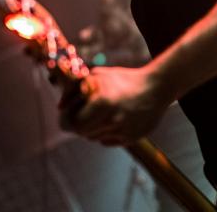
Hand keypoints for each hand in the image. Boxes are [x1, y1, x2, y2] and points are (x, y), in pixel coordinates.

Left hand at [59, 65, 173, 145]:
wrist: (156, 87)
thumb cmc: (123, 79)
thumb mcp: (98, 75)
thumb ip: (75, 88)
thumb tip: (59, 106)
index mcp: (102, 103)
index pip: (72, 124)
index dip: (67, 119)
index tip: (68, 113)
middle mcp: (112, 121)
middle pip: (82, 133)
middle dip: (80, 123)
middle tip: (85, 112)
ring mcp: (122, 131)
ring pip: (95, 138)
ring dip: (94, 127)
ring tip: (104, 111)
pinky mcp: (132, 138)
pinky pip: (109, 141)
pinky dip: (107, 132)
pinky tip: (116, 118)